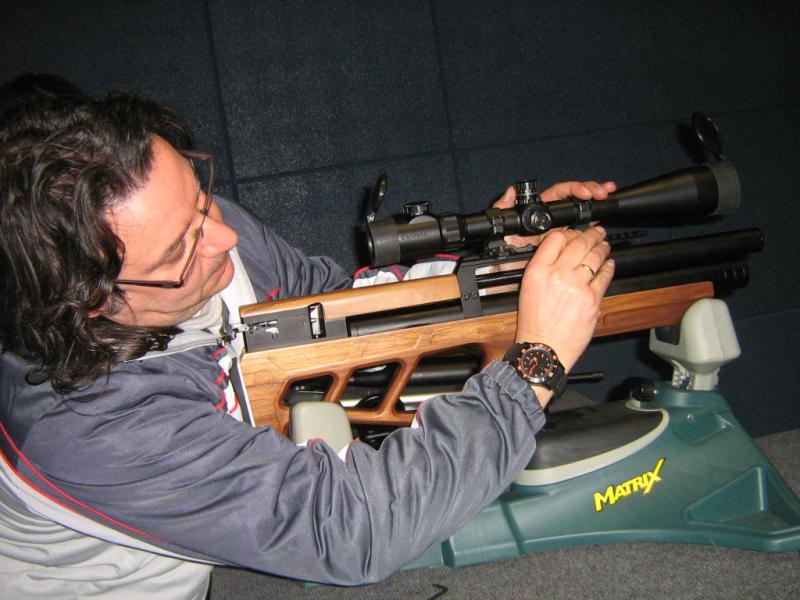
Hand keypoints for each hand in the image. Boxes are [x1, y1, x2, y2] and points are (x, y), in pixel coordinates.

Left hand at [493, 180, 616, 247]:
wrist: (511, 281)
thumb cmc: (504, 258)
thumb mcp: (502, 233)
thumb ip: (503, 211)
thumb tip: (510, 191)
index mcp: (539, 212)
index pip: (559, 193)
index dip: (573, 188)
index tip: (585, 192)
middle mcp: (552, 218)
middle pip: (574, 197)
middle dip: (590, 189)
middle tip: (603, 191)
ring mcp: (561, 229)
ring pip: (581, 210)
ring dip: (596, 201)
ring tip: (608, 193)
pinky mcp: (567, 243)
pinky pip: (583, 229)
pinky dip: (594, 221)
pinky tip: (603, 217)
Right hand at [514, 226, 613, 398]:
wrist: (544, 349)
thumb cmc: (534, 324)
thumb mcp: (527, 290)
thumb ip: (543, 268)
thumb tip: (560, 254)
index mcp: (537, 271)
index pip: (555, 238)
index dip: (568, 232)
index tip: (574, 233)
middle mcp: (557, 274)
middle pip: (578, 243)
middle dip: (591, 234)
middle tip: (596, 231)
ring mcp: (577, 286)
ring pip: (594, 256)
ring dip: (602, 248)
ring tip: (604, 245)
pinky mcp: (592, 298)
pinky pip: (604, 276)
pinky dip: (608, 267)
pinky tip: (609, 264)